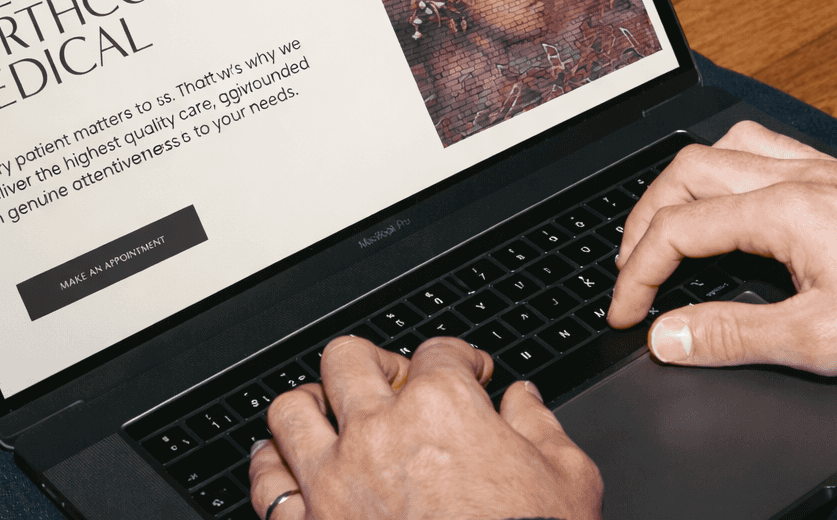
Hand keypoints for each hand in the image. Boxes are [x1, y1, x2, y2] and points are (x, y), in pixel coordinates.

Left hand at [249, 335, 601, 519]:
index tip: (467, 373)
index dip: (459, 359)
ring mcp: (336, 481)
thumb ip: (541, 427)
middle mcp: (378, 433)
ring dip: (310, 406)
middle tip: (393, 381)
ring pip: (290, 411)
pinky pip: (267, 484)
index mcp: (441, 409)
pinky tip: (285, 465)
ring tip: (326, 412)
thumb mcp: (568, 480)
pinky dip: (272, 468)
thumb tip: (524, 400)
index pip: (439, 352)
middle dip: (374, 363)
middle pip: (348, 359)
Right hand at [607, 120, 836, 382]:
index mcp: (785, 209)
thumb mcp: (820, 342)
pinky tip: (736, 201)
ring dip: (684, 184)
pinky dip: (730, 170)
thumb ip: (732, 335)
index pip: (679, 227)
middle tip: (632, 269)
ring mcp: (825, 170)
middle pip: (688, 171)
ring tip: (669, 226)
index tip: (627, 311)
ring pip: (726, 146)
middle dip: (645, 219)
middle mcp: (799, 175)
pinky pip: (768, 148)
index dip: (638, 272)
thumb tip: (666, 337)